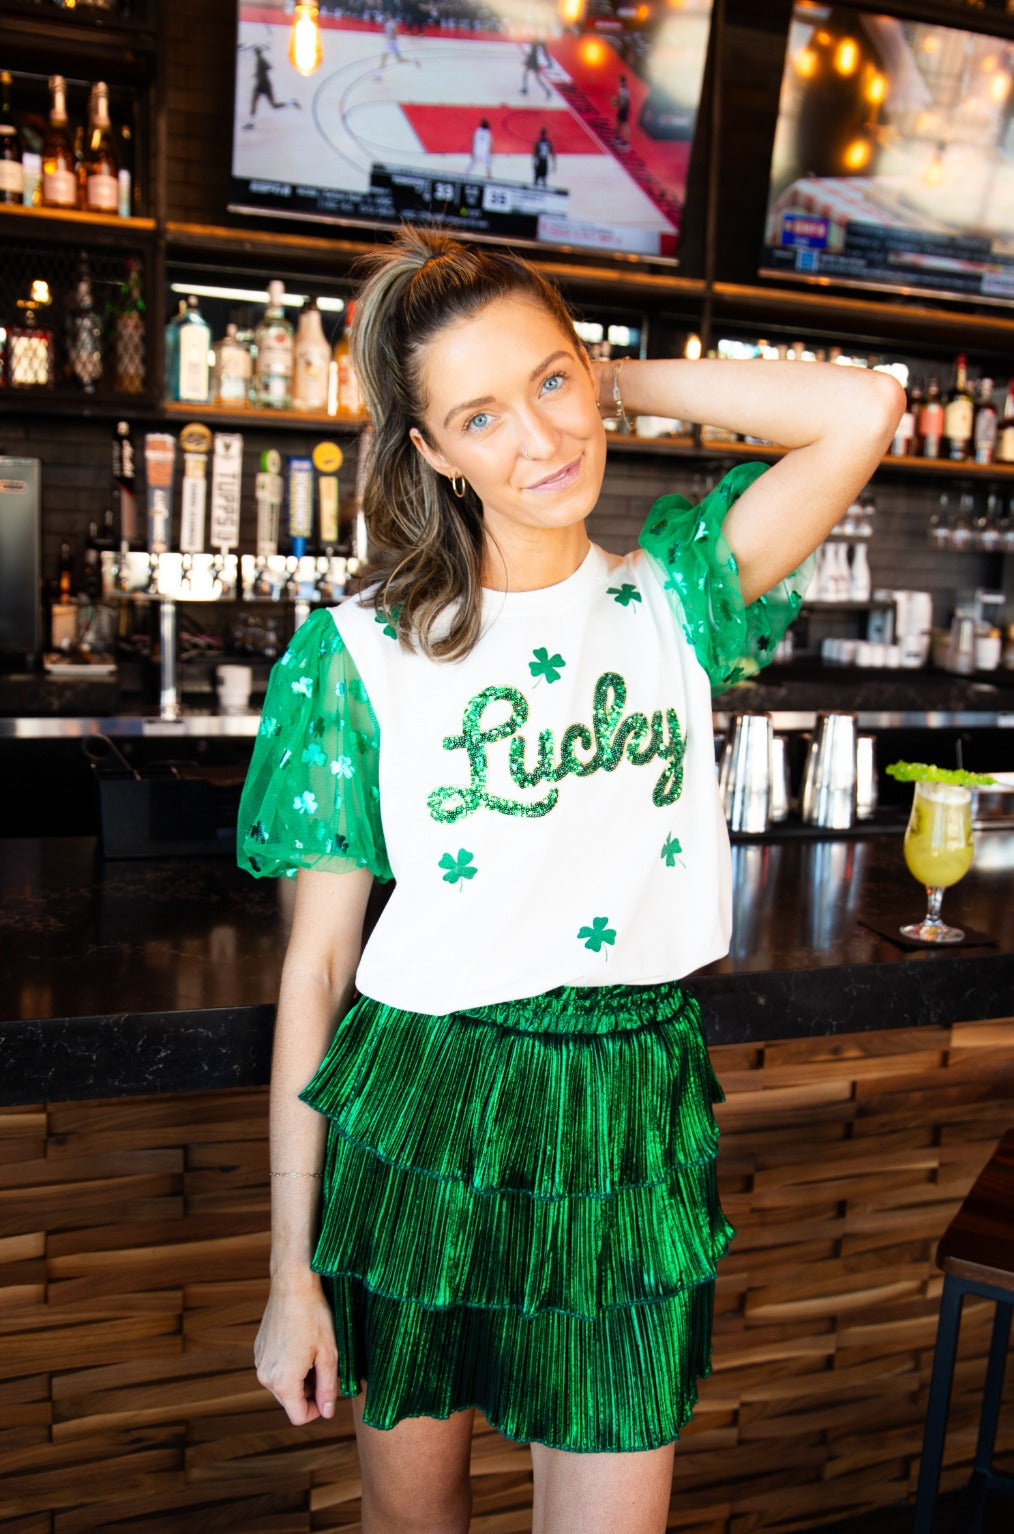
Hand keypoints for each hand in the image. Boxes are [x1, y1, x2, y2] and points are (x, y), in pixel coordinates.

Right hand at [254, 1274, 338, 1425]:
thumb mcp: (329, 1354)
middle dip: (309, 1391)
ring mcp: (259, 1362)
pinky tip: (300, 1342)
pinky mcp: (258, 1349)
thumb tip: (327, 1412)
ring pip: (283, 1384)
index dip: (317, 1410)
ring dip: (299, 1377)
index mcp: (283, 1381)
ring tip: (313, 1352)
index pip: (299, 1416)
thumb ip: (328, 1388)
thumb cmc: (314, 1316)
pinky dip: (288, 1364)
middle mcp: (265, 1376)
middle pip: (290, 1400)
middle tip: (324, 1365)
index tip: (328, 1393)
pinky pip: (275, 1368)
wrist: (293, 1285)